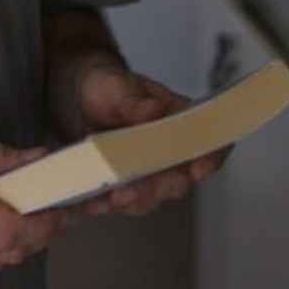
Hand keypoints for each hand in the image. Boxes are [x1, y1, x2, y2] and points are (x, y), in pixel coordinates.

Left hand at [67, 66, 229, 218]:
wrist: (78, 98)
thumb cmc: (107, 87)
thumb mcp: (116, 85)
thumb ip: (132, 98)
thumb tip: (153, 108)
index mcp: (177, 120)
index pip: (209, 141)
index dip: (210, 157)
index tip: (198, 169)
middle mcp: (167, 153)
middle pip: (177, 180)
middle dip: (157, 188)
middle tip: (136, 187)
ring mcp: (146, 173)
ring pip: (149, 197)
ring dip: (131, 200)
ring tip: (111, 196)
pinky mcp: (122, 187)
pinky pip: (117, 202)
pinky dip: (104, 203)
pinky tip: (90, 199)